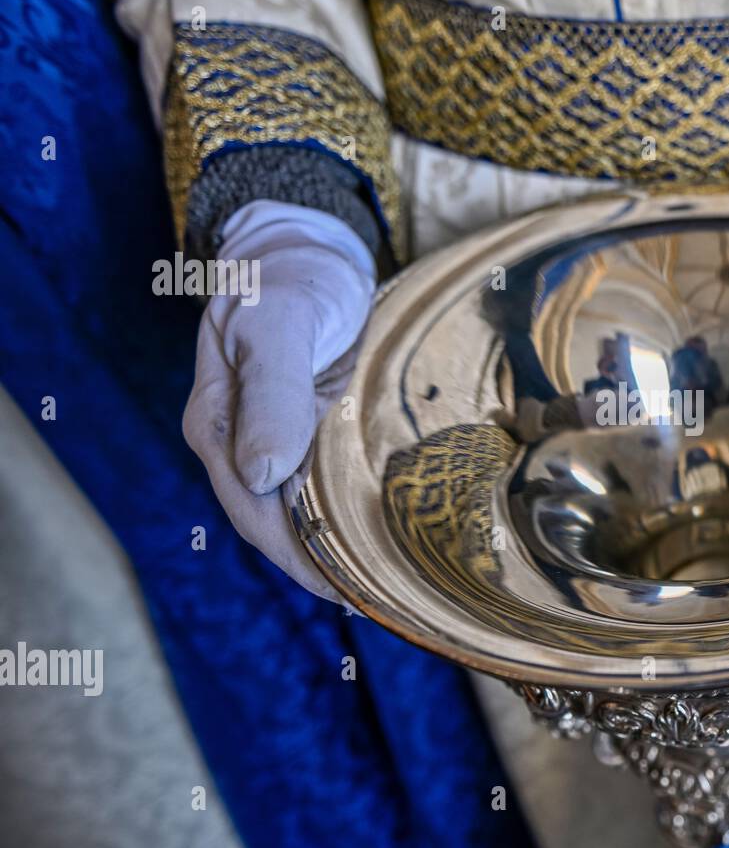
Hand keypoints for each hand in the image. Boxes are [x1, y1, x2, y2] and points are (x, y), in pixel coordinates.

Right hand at [182, 200, 374, 599]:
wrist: (307, 245)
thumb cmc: (291, 277)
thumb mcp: (279, 323)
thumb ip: (272, 392)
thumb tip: (260, 474)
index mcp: (219, 425)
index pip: (255, 513)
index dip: (300, 558)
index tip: (350, 593)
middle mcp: (239, 442)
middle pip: (275, 524)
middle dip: (322, 567)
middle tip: (385, 602)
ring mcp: (269, 437)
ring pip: (297, 510)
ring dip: (336, 548)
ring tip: (390, 584)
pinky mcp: (301, 429)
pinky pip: (317, 485)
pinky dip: (345, 514)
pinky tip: (381, 533)